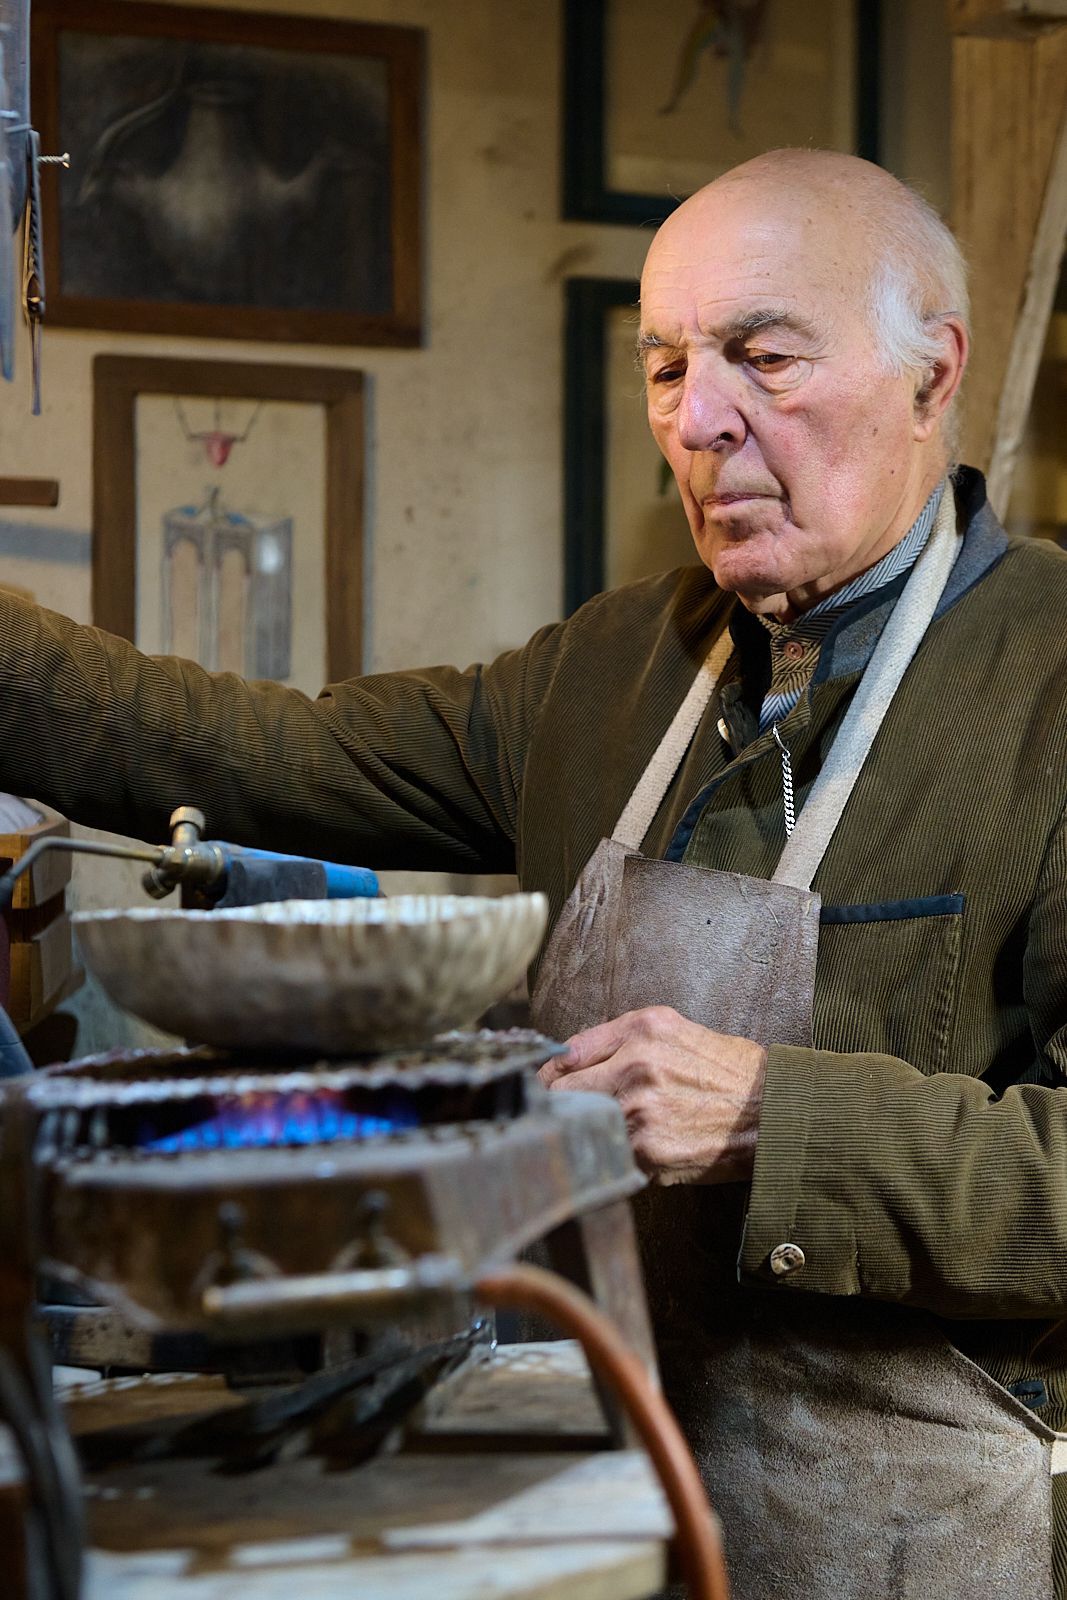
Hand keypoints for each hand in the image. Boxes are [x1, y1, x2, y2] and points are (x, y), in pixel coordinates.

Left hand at [539, 1005, 766, 1185]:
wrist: (776, 1114)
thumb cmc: (730, 1072)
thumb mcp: (676, 1031)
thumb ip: (618, 1038)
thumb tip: (565, 1058)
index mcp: (641, 1031)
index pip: (565, 1054)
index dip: (551, 1074)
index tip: (548, 1086)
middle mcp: (636, 1067)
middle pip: (561, 1093)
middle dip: (561, 1105)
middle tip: (568, 1115)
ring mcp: (639, 1113)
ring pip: (583, 1127)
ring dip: (591, 1133)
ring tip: (617, 1133)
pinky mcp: (649, 1153)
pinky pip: (612, 1155)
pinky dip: (620, 1156)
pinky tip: (644, 1149)